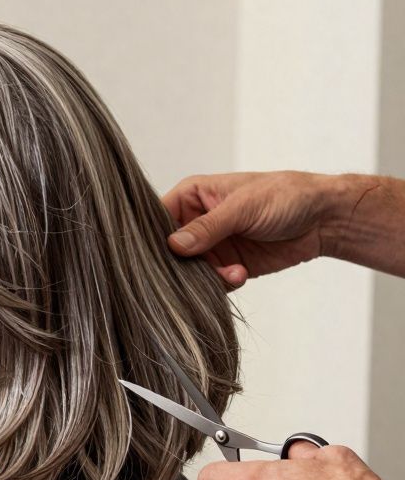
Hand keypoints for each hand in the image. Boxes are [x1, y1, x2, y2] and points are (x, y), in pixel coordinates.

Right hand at [161, 171, 340, 286]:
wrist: (325, 219)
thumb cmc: (285, 196)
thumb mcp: (242, 207)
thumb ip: (207, 228)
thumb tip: (173, 246)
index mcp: (193, 196)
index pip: (158, 217)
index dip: (154, 236)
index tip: (158, 254)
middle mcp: (197, 221)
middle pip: (170, 249)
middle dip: (180, 263)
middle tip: (193, 271)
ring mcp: (212, 245)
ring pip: (189, 269)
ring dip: (205, 276)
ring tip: (231, 272)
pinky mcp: (228, 265)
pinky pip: (211, 281)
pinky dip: (221, 283)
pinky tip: (241, 274)